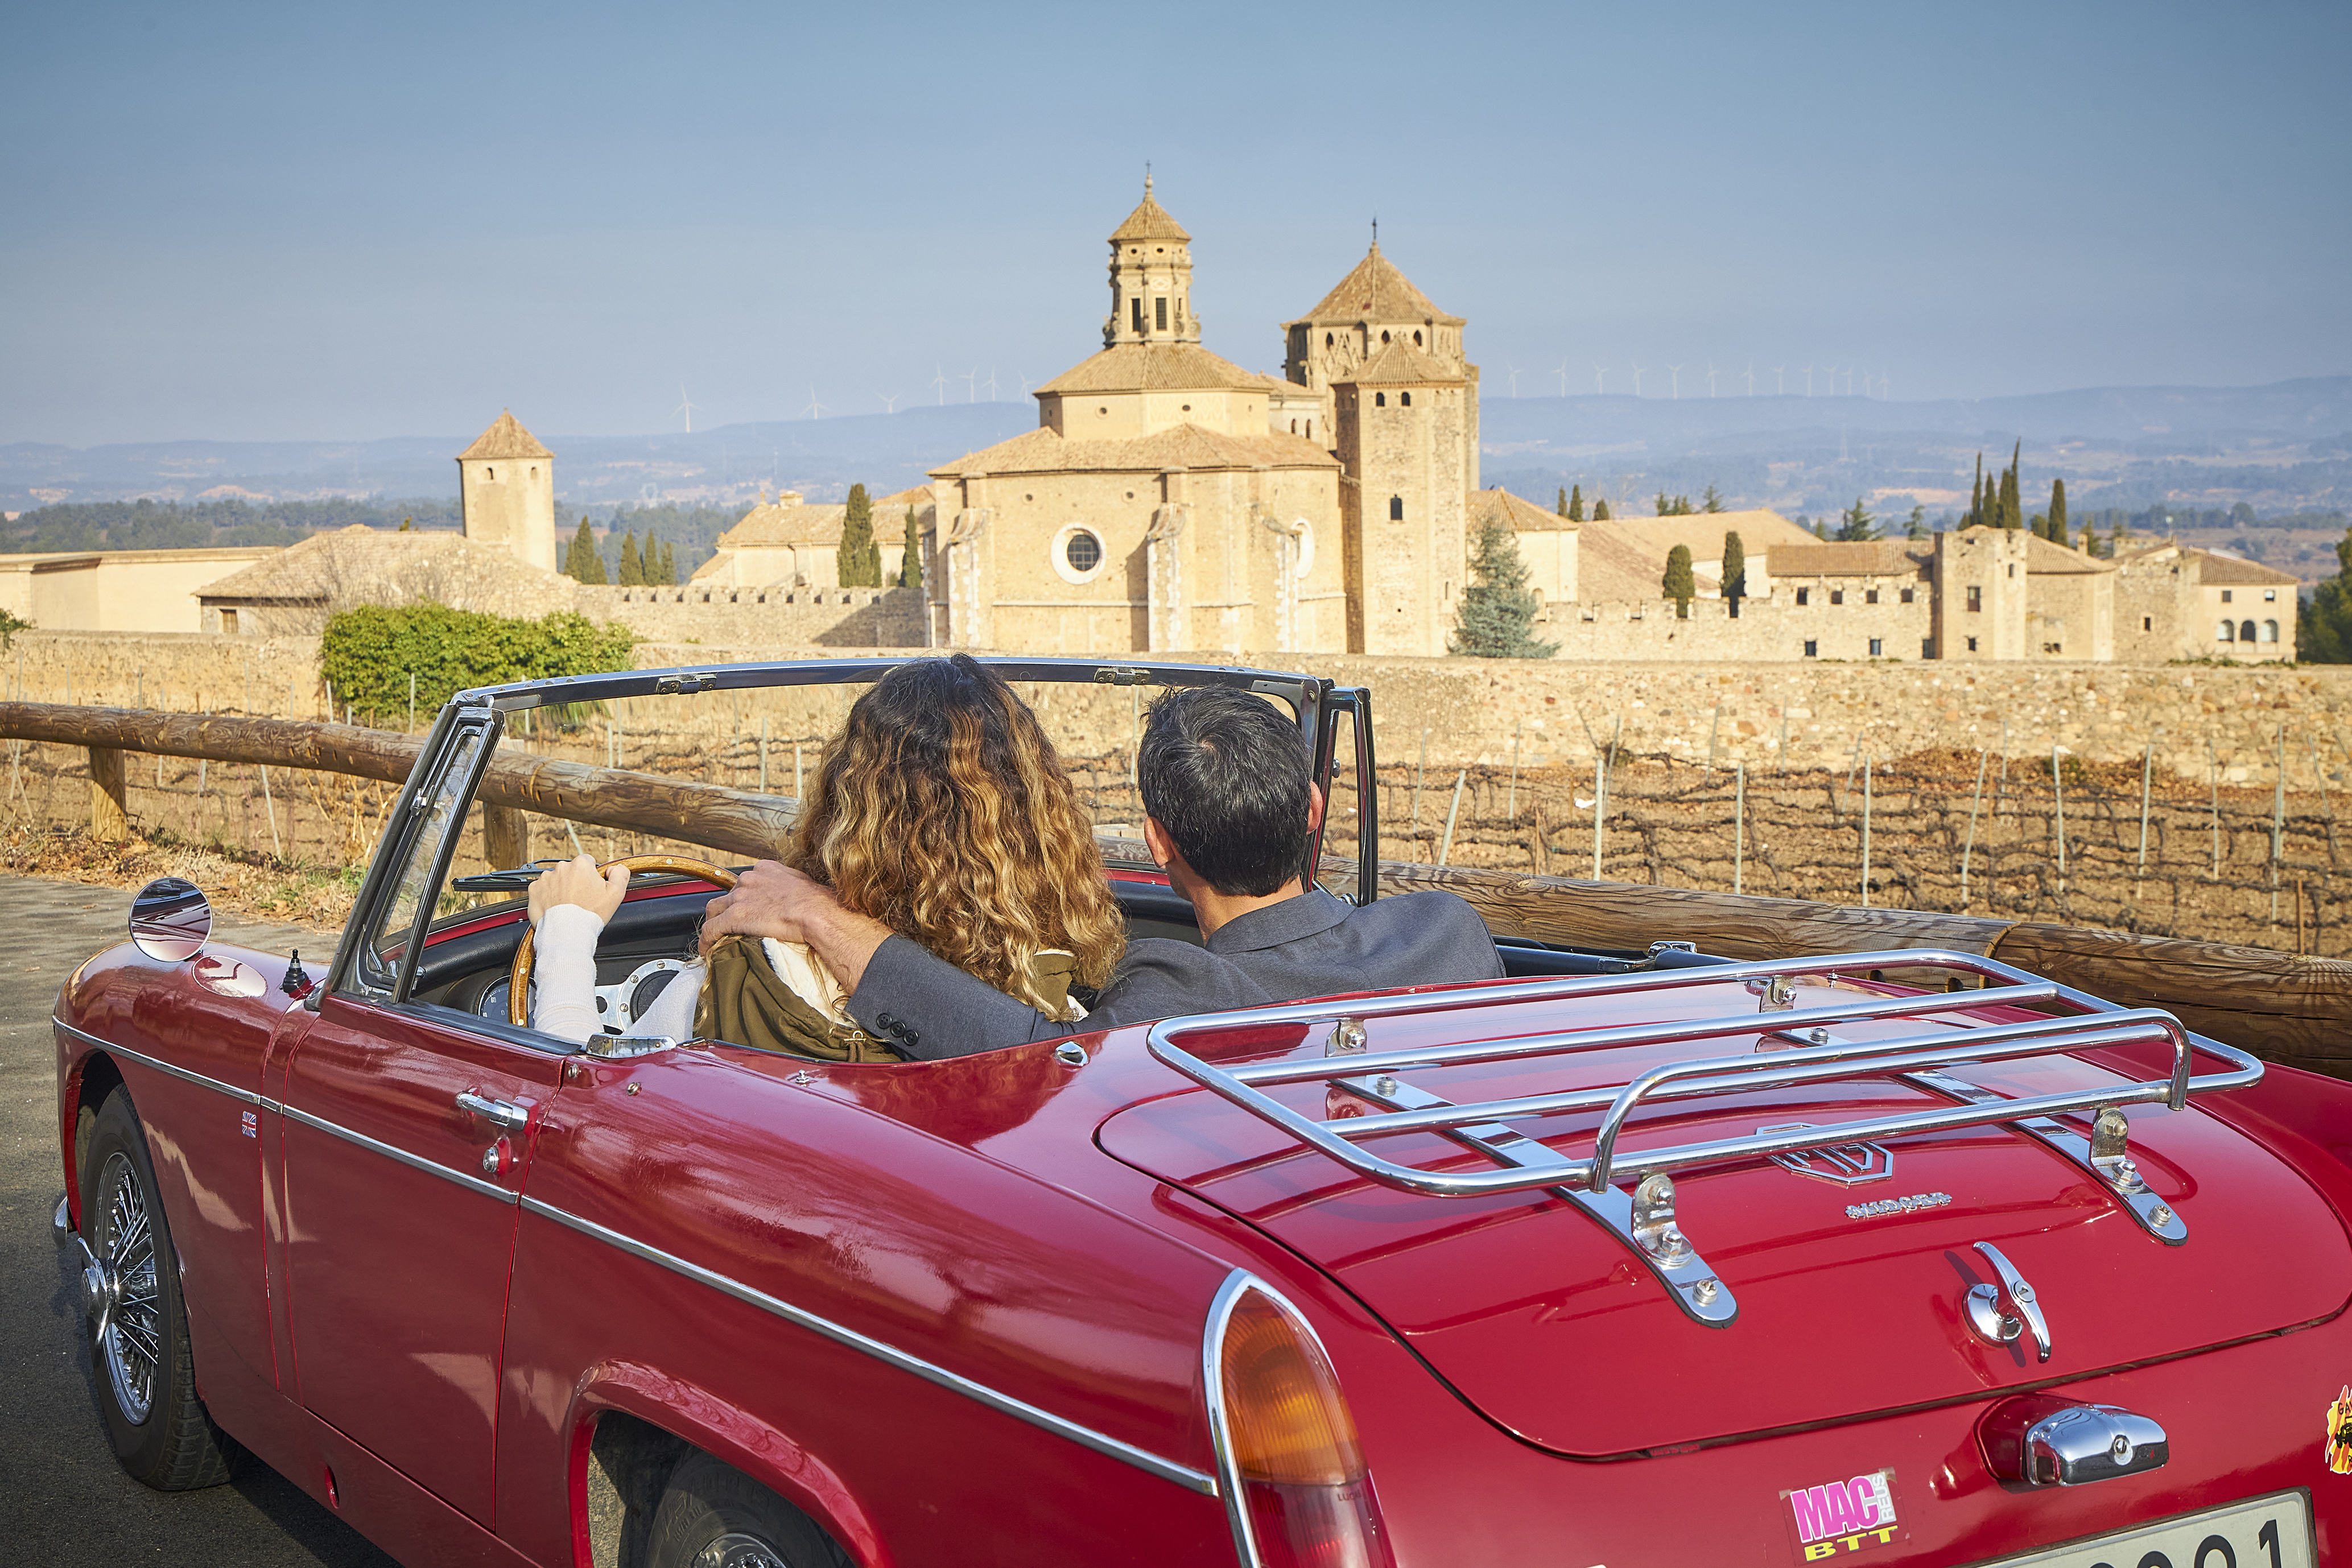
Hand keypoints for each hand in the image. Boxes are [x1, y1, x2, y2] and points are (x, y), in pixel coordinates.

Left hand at [528, 853, 628, 927]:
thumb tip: (616, 868)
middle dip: (575, 882)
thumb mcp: (616, 894)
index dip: (591, 876)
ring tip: (567, 905)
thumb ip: (620, 874)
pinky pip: (542, 890)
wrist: (566, 932)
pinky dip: (547, 896)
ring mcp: (546, 878)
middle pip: (571, 871)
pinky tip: (555, 907)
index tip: (591, 888)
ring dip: (560, 888)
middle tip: (580, 900)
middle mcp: (561, 868)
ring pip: (556, 880)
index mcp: (581, 865)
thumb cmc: (590, 914)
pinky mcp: (534, 890)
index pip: (588, 862)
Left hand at [697, 860, 833, 952]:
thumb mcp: (802, 883)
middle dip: (728, 909)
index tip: (747, 907)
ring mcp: (740, 897)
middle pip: (728, 894)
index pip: (745, 882)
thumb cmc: (816, 902)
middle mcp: (749, 879)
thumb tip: (791, 895)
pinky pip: (711, 929)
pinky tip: (707, 950)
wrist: (816, 913)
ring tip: (716, 937)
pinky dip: (706, 940)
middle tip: (733, 925)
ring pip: (714, 909)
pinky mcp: (735, 917)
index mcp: (765, 869)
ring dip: (714, 922)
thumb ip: (789, 884)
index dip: (744, 896)